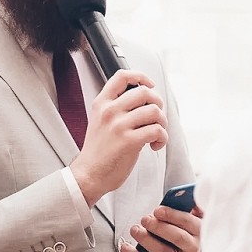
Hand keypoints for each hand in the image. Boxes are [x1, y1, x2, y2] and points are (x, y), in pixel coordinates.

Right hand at [70, 69, 167, 205]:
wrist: (88, 175)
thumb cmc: (98, 151)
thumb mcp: (99, 121)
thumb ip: (116, 107)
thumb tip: (144, 100)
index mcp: (101, 103)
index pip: (122, 76)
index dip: (141, 76)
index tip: (150, 85)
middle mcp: (109, 111)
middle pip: (145, 92)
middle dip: (158, 103)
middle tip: (156, 117)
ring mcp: (118, 125)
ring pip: (154, 111)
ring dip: (162, 123)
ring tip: (157, 134)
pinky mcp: (128, 141)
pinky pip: (157, 130)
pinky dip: (162, 138)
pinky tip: (154, 146)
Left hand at [120, 205, 201, 251]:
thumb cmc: (184, 232)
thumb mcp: (191, 218)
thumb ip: (187, 206)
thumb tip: (181, 195)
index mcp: (199, 231)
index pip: (188, 222)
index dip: (172, 215)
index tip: (157, 210)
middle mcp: (192, 248)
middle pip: (177, 237)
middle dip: (158, 227)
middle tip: (144, 219)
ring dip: (146, 239)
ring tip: (135, 229)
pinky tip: (124, 246)